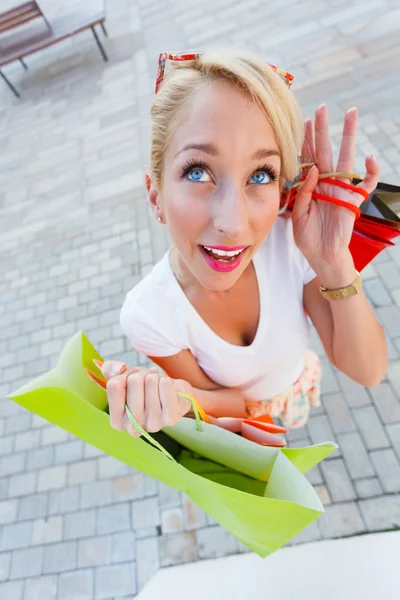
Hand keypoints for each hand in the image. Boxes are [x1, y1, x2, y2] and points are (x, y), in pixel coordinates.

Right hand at [99, 361, 192, 436]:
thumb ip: (110, 369)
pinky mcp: (170, 418)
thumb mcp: (123, 378)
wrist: (172, 396)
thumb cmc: (144, 389)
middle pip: (133, 381)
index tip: (131, 378)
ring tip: (157, 384)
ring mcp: (152, 424)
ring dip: (155, 376)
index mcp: (117, 421)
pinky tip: (166, 385)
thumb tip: (119, 368)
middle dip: (141, 373)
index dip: (124, 374)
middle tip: (147, 380)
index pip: (114, 385)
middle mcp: (133, 428)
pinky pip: (166, 388)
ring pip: (150, 381)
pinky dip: (166, 380)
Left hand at [292, 104, 379, 267]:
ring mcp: (340, 188)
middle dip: (323, 129)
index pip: (308, 157)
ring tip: (351, 113)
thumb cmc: (308, 237)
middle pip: (325, 150)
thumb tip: (312, 170)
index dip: (306, 140)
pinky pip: (366, 183)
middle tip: (322, 107)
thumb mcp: (297, 215)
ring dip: (349, 135)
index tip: (304, 119)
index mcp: (310, 185)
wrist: (322, 256)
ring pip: (346, 157)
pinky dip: (371, 172)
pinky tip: (370, 158)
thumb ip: (302, 192)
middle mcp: (326, 182)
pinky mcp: (353, 200)